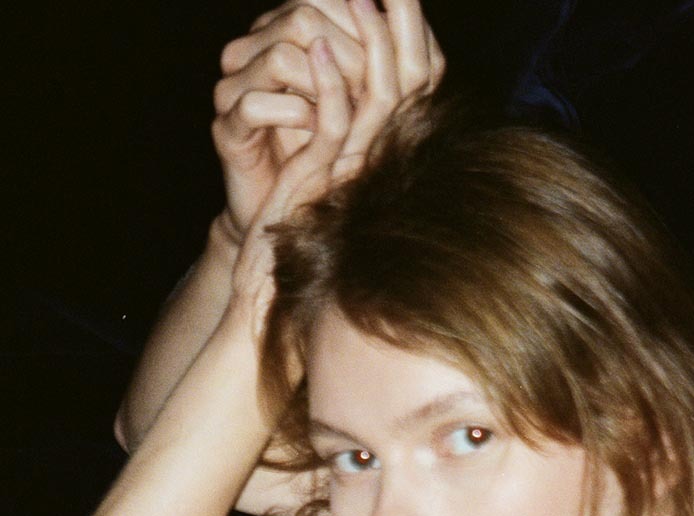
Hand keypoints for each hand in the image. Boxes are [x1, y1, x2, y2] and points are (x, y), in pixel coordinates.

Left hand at [230, 8, 426, 341]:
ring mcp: (350, 173)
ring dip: (369, 45)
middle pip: (407, 85)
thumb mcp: (313, 169)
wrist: (264, 290)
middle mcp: (373, 161)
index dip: (411, 39)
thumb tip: (329, 66)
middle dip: (404, 28)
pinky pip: (332, 126)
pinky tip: (317, 46)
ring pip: (378, 99)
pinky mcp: (320, 184)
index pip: (410, 86)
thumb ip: (330, 127)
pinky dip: (327, 83)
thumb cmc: (284, 233)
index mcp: (376, 153)